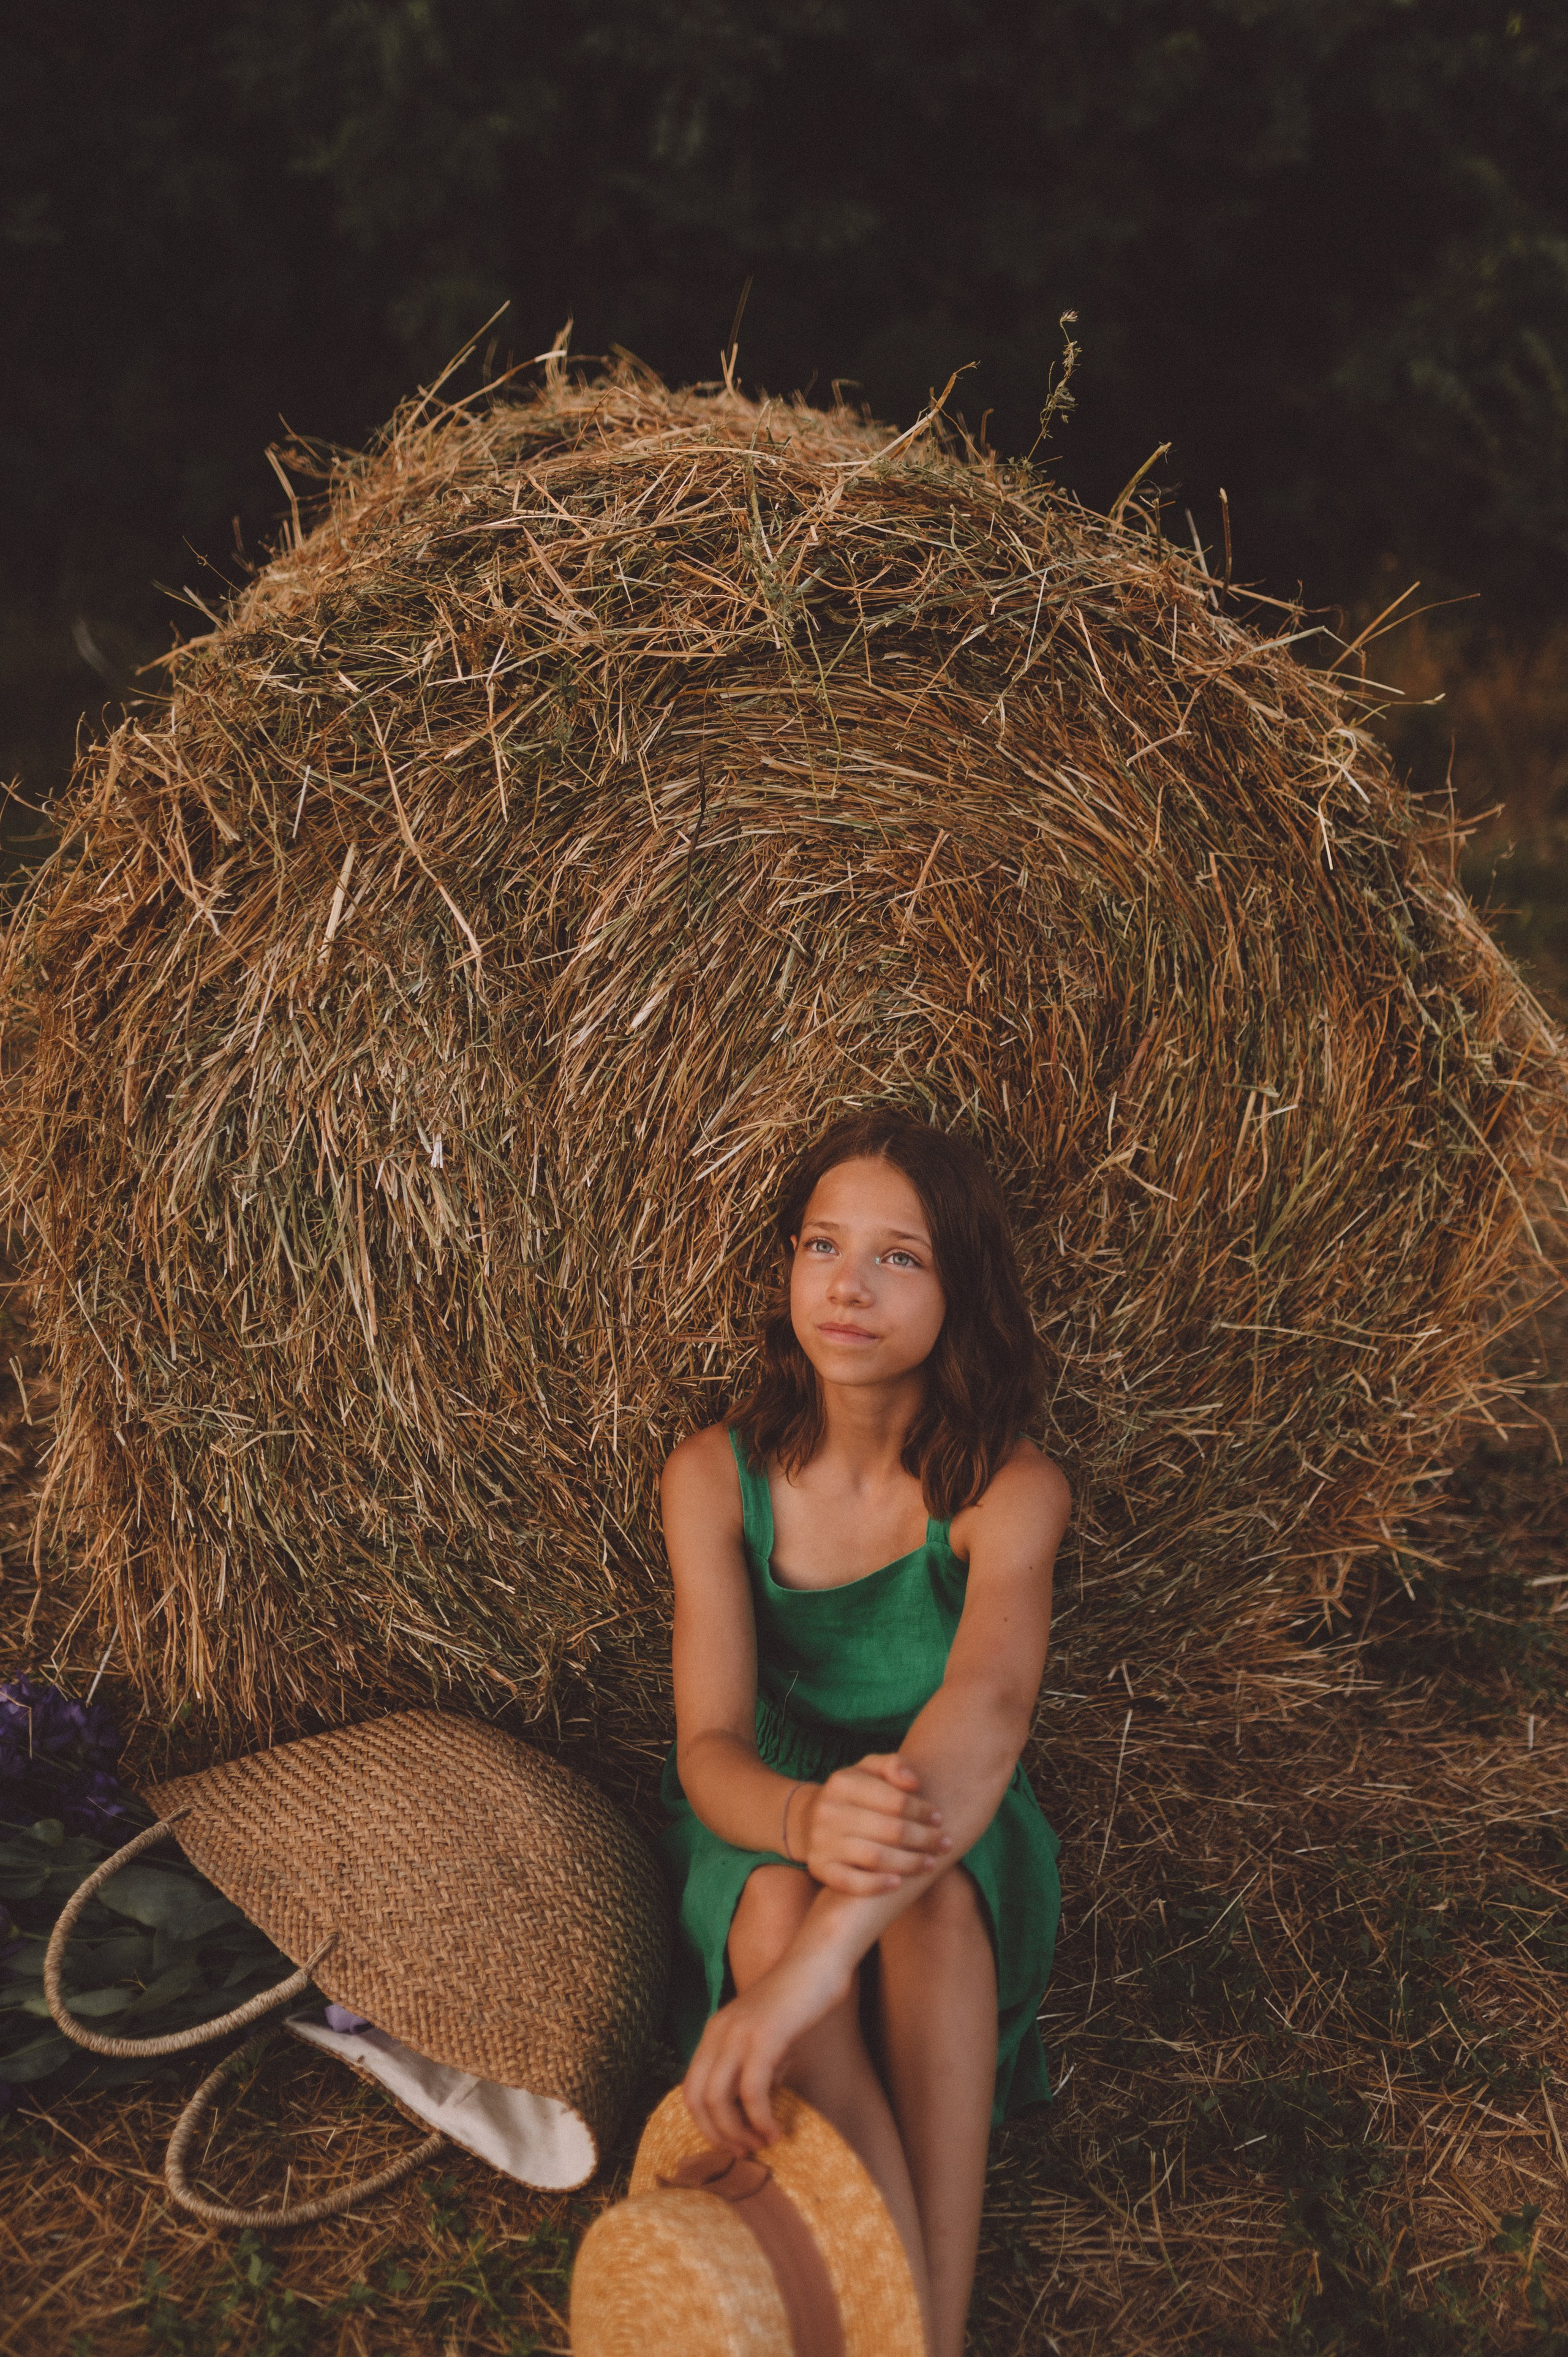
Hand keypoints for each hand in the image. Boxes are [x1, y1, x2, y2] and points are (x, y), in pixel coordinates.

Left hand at [683, 1942, 850, 2152]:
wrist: (819, 1961)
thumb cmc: (799, 2000)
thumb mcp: (768, 2036)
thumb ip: (756, 2067)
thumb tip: (756, 2106)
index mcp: (715, 2032)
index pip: (690, 2089)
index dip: (707, 2123)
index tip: (733, 2140)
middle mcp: (718, 2033)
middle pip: (696, 2099)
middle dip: (717, 2135)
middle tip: (744, 2151)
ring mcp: (738, 2034)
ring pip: (718, 2100)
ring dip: (738, 2133)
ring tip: (761, 2144)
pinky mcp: (764, 2038)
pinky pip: (752, 2092)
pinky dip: (762, 2119)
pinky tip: (777, 2130)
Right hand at [797, 1752, 950, 1892]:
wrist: (806, 1820)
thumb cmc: (852, 1794)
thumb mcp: (868, 1769)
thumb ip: (893, 1765)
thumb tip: (914, 1782)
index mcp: (843, 1782)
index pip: (895, 1800)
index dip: (922, 1811)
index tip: (940, 1818)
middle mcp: (828, 1811)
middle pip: (890, 1830)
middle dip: (924, 1839)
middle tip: (945, 1844)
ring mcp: (822, 1842)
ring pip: (875, 1857)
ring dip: (909, 1863)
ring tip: (931, 1864)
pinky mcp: (819, 1868)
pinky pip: (851, 1882)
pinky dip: (876, 1885)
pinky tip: (899, 1884)